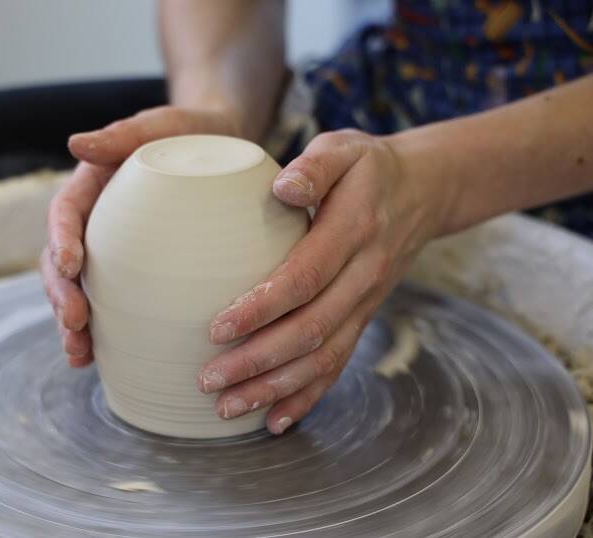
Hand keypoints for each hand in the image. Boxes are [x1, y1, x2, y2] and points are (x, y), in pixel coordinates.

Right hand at [41, 106, 242, 366]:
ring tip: (78, 352)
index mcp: (93, 185)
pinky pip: (110, 303)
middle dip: (61, 295)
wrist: (222, 146)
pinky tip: (96, 358)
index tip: (69, 265)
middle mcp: (96, 221)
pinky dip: (99, 332)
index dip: (60, 239)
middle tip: (75, 323)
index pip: (65, 212)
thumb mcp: (163, 127)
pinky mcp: (134, 272)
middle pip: (61, 261)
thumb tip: (74, 143)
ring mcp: (112, 250)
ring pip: (79, 289)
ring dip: (71, 322)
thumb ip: (124, 134)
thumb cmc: (192, 133)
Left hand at [197, 129, 444, 433]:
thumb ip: (315, 165)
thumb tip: (283, 186)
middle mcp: (363, 277)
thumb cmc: (367, 168)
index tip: (217, 328)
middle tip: (208, 380)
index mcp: (353, 231)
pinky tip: (275, 420)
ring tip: (227, 407)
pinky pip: (337, 365)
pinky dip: (307, 396)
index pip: (304, 278)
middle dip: (258, 362)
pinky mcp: (361, 318)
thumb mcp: (343, 148)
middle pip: (309, 331)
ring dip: (274, 388)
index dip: (262, 307)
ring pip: (322, 358)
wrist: (422, 192)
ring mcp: (365, 304)